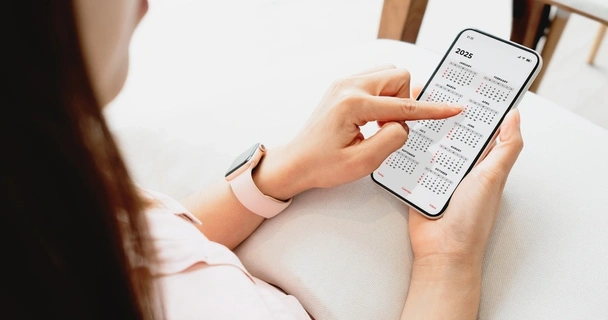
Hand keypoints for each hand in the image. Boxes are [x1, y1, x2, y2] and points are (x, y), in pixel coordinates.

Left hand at [254, 65, 462, 199]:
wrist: (296, 162)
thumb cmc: (322, 165)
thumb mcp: (362, 162)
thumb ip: (391, 139)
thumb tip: (403, 125)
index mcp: (353, 104)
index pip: (404, 105)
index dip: (432, 110)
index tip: (452, 108)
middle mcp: (348, 86)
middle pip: (398, 76)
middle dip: (405, 102)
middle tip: (390, 128)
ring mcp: (343, 83)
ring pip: (388, 75)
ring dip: (394, 98)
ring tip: (378, 125)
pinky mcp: (342, 87)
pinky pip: (375, 80)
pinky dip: (383, 97)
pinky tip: (372, 118)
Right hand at [408, 101, 523, 268]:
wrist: (442, 251)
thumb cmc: (471, 220)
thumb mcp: (494, 177)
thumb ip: (506, 147)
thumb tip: (514, 116)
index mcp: (482, 161)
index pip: (478, 126)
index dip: (474, 105)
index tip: (465, 83)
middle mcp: (459, 165)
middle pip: (449, 130)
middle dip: (440, 111)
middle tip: (430, 87)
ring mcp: (437, 173)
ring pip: (427, 142)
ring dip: (420, 128)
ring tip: (410, 106)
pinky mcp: (418, 181)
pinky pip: (410, 160)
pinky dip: (404, 149)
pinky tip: (398, 134)